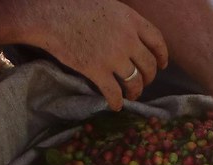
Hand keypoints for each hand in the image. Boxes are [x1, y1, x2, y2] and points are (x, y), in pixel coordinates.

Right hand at [29, 0, 168, 109]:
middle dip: (149, 77)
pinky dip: (117, 102)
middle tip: (144, 82)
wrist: (49, 13)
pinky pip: (114, 92)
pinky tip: (116, 106)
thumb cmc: (73, 4)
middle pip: (149, 65)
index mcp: (131, 20)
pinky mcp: (97, 71)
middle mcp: (127, 39)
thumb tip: (127, 30)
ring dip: (135, 92)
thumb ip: (122, 18)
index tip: (162, 65)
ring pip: (135, 82)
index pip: (157, 41)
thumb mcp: (107, 5)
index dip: (162, 56)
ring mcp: (113, 56)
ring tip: (131, 95)